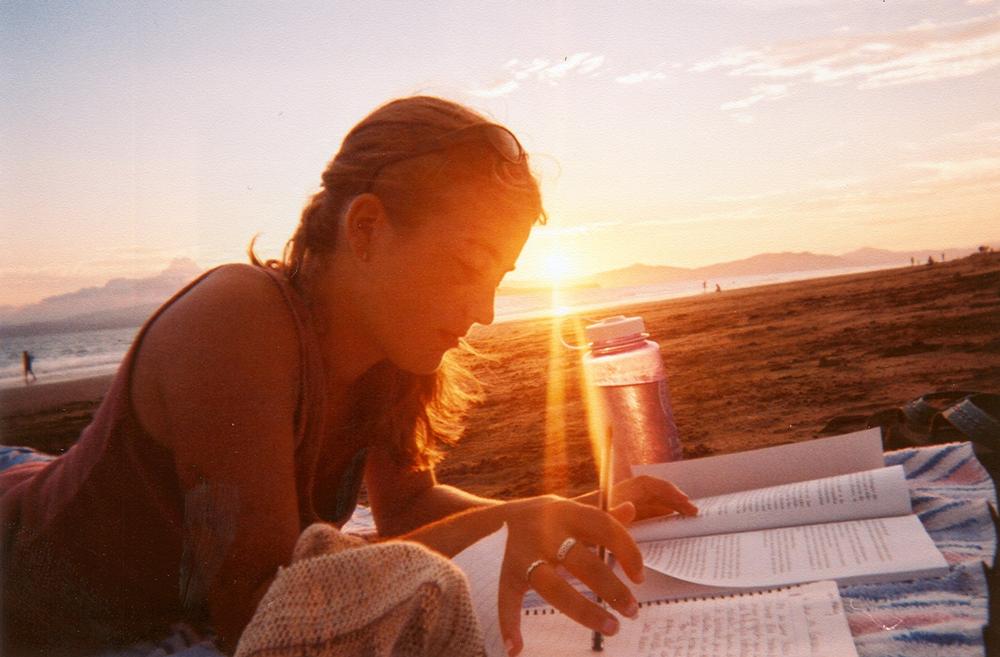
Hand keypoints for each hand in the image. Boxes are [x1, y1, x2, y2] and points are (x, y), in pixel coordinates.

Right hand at [497, 496, 643, 655]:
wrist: (499, 516)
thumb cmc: (547, 517)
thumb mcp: (571, 508)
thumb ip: (601, 513)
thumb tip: (631, 509)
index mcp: (568, 513)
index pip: (604, 528)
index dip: (627, 550)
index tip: (639, 578)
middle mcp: (547, 533)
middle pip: (583, 563)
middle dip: (612, 589)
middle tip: (632, 611)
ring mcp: (526, 554)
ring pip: (553, 587)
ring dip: (584, 611)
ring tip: (612, 628)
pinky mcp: (508, 572)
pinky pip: (508, 599)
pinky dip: (509, 624)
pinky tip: (517, 648)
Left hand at [575, 475, 698, 521]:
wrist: (542, 534)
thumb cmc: (563, 529)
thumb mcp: (587, 527)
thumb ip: (608, 519)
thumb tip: (631, 507)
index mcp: (611, 496)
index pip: (645, 486)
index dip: (667, 491)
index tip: (685, 504)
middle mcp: (615, 500)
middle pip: (650, 492)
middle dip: (672, 498)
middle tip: (692, 513)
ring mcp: (614, 511)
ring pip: (646, 504)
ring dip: (665, 509)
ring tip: (683, 520)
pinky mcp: (611, 523)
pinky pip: (638, 517)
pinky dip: (654, 520)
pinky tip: (663, 531)